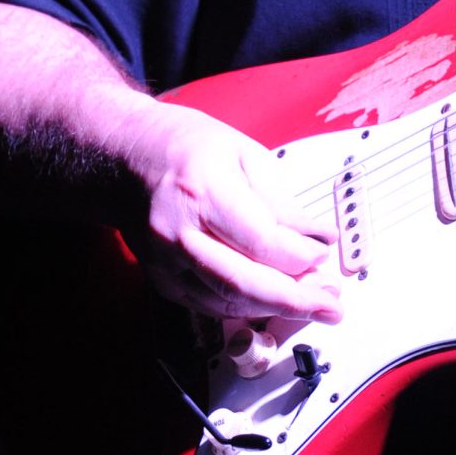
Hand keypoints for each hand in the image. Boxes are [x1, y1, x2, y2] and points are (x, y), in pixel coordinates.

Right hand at [124, 101, 342, 371]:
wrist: (124, 156)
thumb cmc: (182, 145)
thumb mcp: (243, 152)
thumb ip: (280, 200)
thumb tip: (317, 236)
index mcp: (202, 189)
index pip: (263, 240)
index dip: (302, 254)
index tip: (325, 252)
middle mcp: (179, 230)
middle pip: (244, 282)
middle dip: (296, 300)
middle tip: (331, 305)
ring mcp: (165, 260)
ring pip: (228, 301)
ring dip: (275, 309)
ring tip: (312, 304)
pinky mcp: (161, 279)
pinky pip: (210, 306)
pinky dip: (246, 307)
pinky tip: (272, 302)